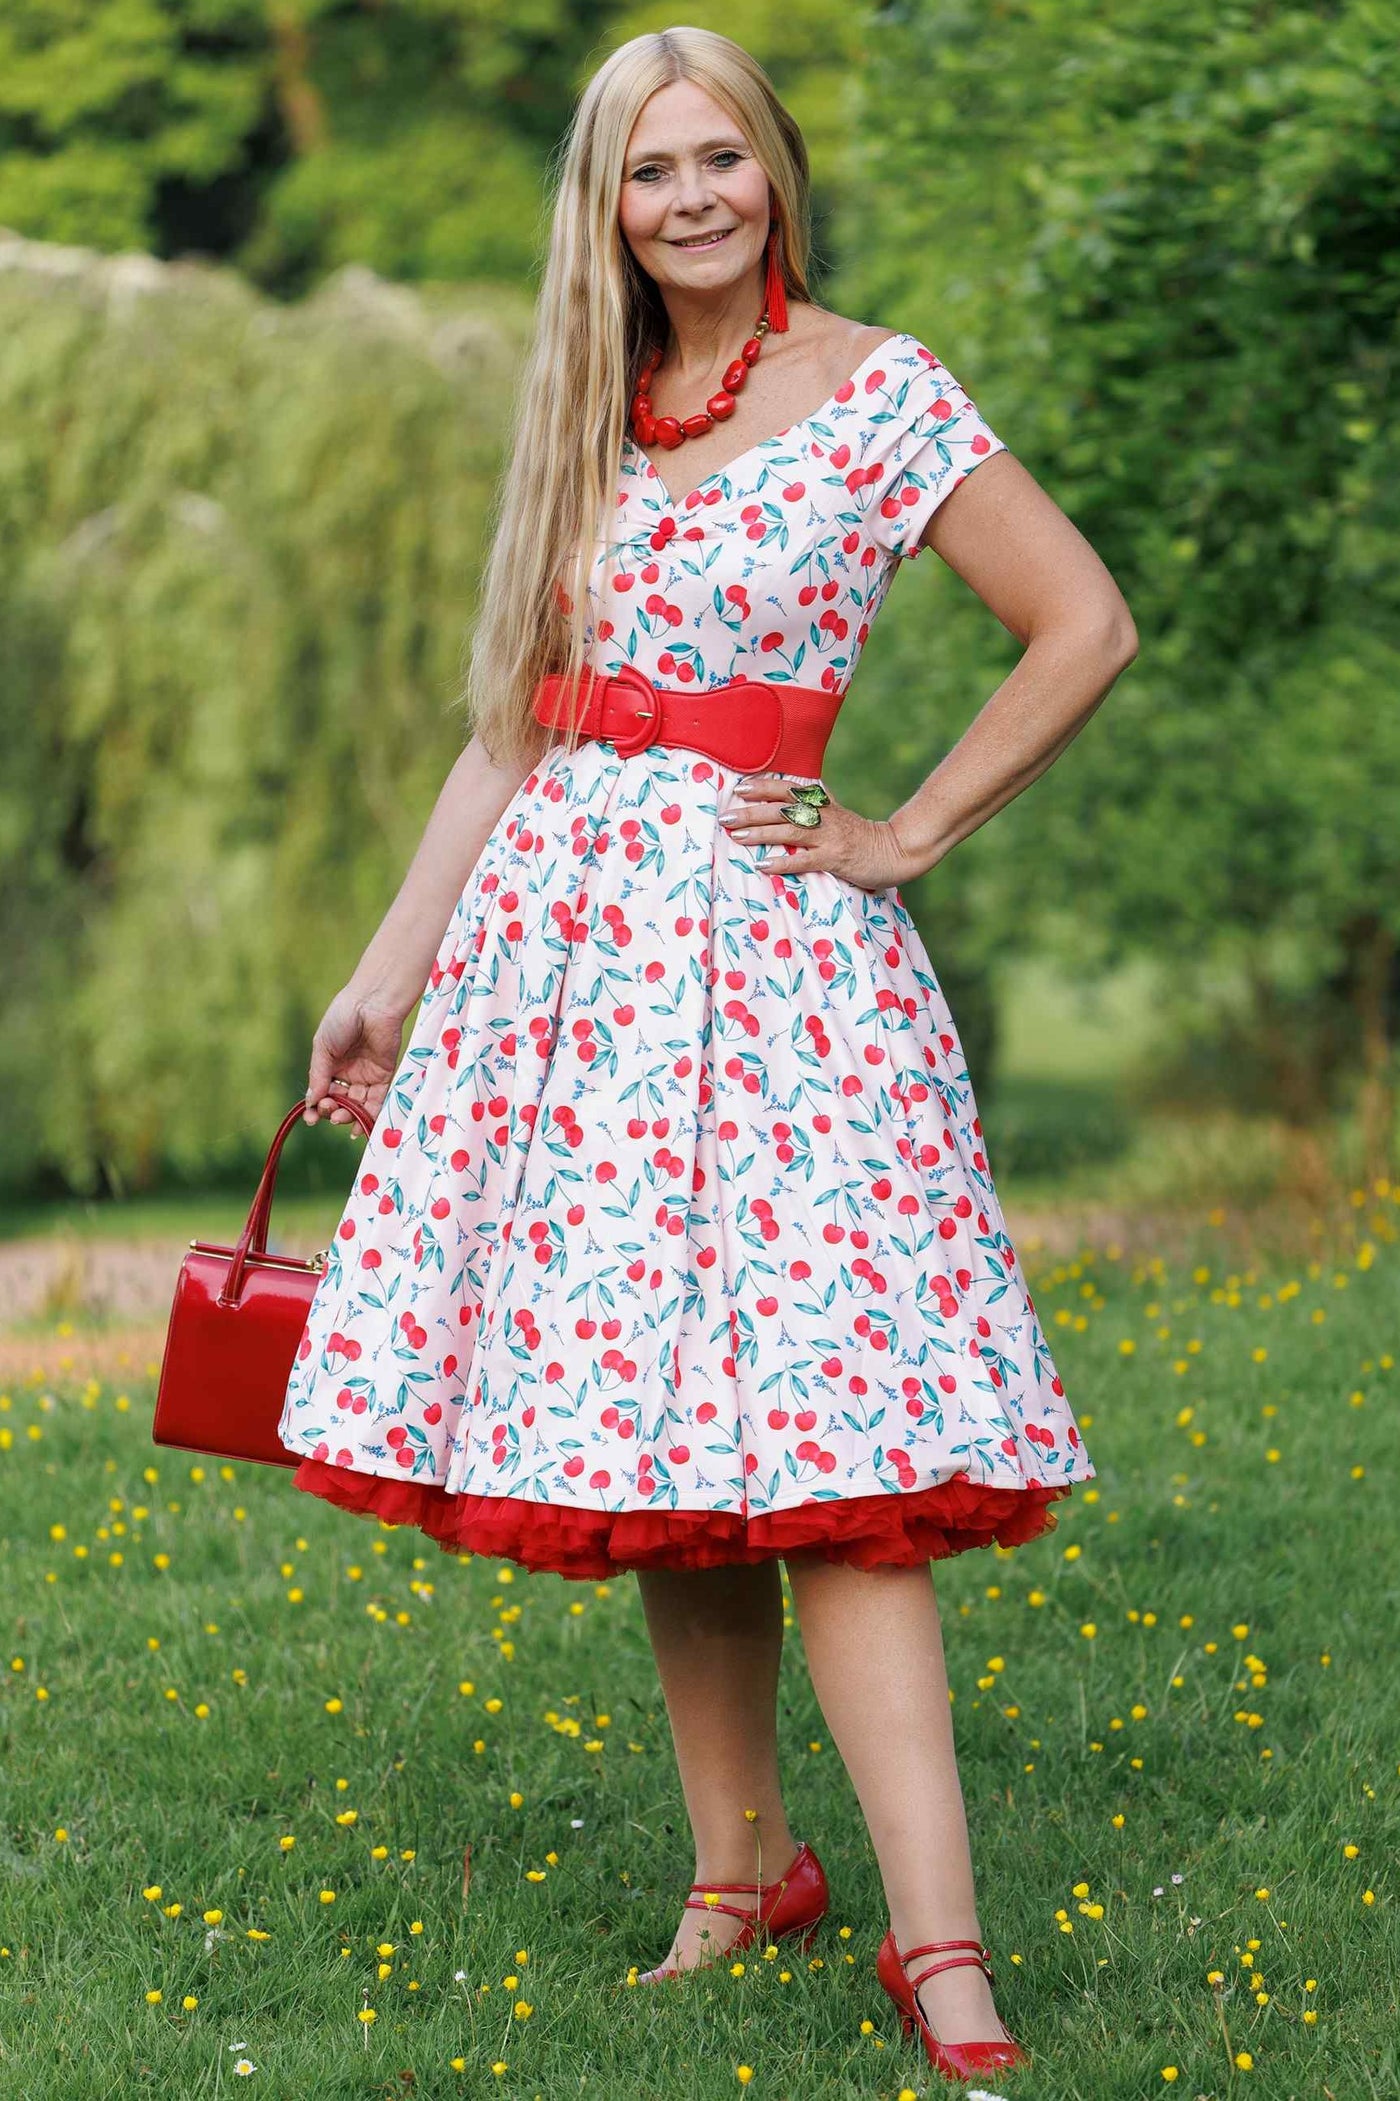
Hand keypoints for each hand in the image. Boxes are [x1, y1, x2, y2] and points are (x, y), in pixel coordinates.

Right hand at [303, 987, 408, 1125]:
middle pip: (339, 1102)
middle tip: (329, 1110)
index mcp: (329, 1065)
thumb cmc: (342, 1019)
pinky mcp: (385, 1075)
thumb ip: (318, 1076)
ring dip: (348, 1117)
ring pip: (357, 1105)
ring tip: (341, 1117)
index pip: (322, 1093)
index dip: (316, 1107)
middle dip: (332, 1111)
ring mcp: (367, 1076)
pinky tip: (359, 1127)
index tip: (310, 1119)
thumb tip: (310, 1102)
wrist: (371, 1003)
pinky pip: (377, 1101)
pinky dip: (369, 1116)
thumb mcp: (322, 1047)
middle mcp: (348, 1073)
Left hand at [719, 775, 927, 892]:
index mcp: (822, 804)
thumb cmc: (861, 836)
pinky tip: (763, 865)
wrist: (896, 850)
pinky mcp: (835, 858)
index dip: (763, 788)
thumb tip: (785, 800)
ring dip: (760, 834)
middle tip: (725, 816)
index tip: (739, 789)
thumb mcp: (837, 815)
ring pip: (789, 832)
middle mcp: (823, 816)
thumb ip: (813, 807)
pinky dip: (782, 862)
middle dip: (751, 812)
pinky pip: (804, 860)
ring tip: (736, 836)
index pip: (788, 790)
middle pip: (782, 810)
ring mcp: (829, 837)